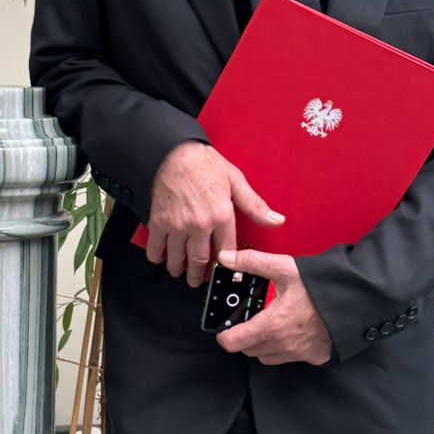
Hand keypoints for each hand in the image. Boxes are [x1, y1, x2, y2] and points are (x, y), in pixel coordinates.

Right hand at [146, 141, 283, 286]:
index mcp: (221, 216)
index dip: (226, 265)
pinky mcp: (158, 222)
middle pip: (200, 260)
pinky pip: (156, 248)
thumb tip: (277, 220)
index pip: (227, 251)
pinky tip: (161, 258)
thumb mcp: (235, 181)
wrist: (172, 153)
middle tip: (199, 280)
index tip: (224, 272)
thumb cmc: (204, 163)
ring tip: (180, 271)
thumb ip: (255, 205)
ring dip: (179, 269)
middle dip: (199, 275)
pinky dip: (157, 257)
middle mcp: (200, 225)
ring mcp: (177, 226)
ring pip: (178, 259)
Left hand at [215, 249, 331, 364]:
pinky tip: (293, 330)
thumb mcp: (284, 268)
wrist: (357, 299)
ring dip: (264, 344)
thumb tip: (226, 258)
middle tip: (252, 318)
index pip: (232, 343)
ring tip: (273, 323)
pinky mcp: (314, 357)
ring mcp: (299, 355)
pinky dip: (286, 348)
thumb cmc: (321, 285)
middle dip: (245, 336)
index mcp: (271, 326)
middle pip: (248, 350)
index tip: (226, 326)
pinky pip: (290, 358)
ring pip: (267, 356)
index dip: (225, 334)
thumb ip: (252, 262)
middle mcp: (283, 345)